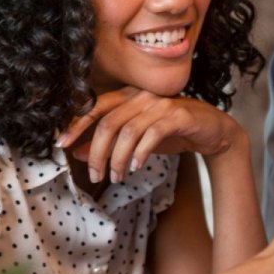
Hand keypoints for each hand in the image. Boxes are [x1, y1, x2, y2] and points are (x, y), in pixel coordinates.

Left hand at [55, 87, 243, 183]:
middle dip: (97, 153)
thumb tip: (78, 153)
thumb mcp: (135, 139)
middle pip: (107, 123)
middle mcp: (140, 95)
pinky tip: (134, 168)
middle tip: (95, 176)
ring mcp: (159, 104)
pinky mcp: (177, 116)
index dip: (75, 124)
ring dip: (117, 158)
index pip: (93, 107)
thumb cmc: (171, 131)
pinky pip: (151, 134)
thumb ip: (108, 143)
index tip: (60, 144)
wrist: (212, 130)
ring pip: (127, 131)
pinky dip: (139, 154)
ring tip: (116, 177)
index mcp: (127, 95)